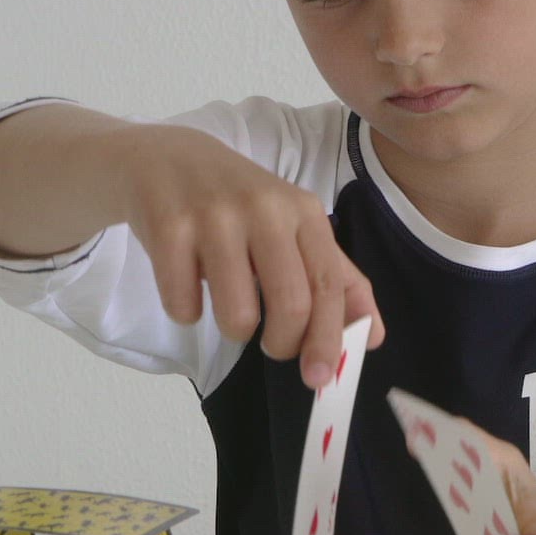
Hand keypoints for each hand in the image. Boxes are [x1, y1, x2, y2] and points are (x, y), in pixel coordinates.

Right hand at [116, 124, 383, 386]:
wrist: (163, 157)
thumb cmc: (237, 204)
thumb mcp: (293, 227)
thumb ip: (335, 279)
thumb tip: (371, 337)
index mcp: (303, 211)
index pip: (330, 286)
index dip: (330, 338)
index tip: (323, 377)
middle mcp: (264, 209)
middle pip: (291, 305)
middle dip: (283, 344)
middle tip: (272, 346)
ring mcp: (215, 217)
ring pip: (237, 314)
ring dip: (234, 329)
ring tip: (227, 305)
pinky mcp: (169, 229)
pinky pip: (184, 307)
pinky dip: (185, 311)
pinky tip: (184, 282)